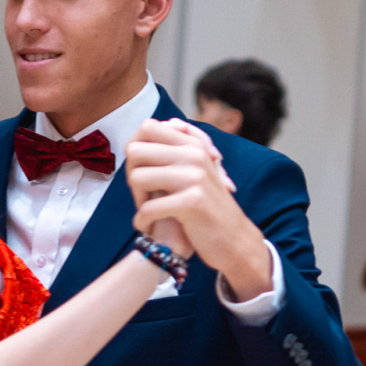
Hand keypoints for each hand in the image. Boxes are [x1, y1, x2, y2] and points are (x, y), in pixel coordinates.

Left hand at [126, 119, 271, 299]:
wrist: (234, 240)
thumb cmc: (206, 207)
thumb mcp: (195, 171)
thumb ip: (176, 149)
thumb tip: (156, 125)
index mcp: (192, 144)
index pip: (147, 127)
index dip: (136, 149)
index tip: (142, 171)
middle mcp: (194, 154)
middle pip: (136, 151)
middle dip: (131, 175)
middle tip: (142, 196)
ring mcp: (195, 177)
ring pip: (137, 177)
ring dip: (137, 199)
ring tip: (146, 212)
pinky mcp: (193, 202)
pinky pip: (148, 207)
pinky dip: (142, 220)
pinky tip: (147, 226)